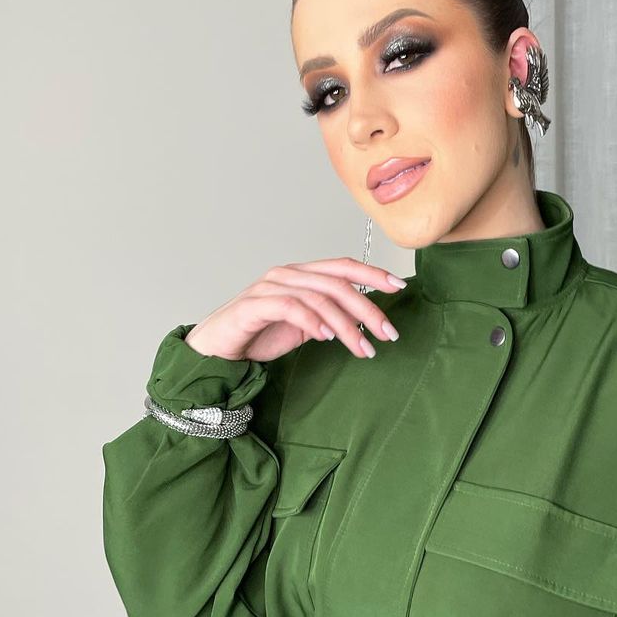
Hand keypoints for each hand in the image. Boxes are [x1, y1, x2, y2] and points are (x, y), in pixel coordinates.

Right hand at [184, 257, 405, 362]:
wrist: (217, 349)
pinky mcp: (254, 304)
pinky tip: (327, 337)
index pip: (342, 266)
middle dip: (368, 308)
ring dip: (347, 325)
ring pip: (319, 297)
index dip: (372, 274)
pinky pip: (291, 307)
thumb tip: (358, 322)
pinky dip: (313, 321)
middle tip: (388, 333)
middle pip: (337, 282)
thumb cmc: (258, 335)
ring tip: (364, 349)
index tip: (398, 286)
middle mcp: (286, 274)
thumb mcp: (302, 327)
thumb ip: (326, 318)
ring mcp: (269, 287)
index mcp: (300, 275)